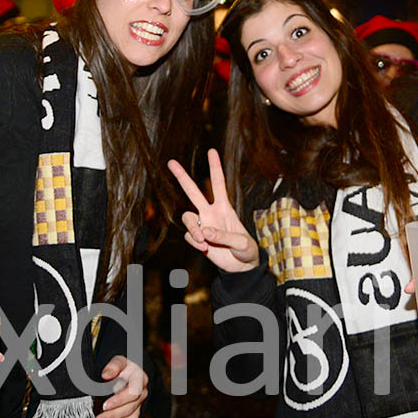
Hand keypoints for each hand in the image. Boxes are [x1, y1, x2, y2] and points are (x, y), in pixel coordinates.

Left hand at [94, 355, 147, 417]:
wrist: (131, 370)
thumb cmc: (123, 365)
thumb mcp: (119, 360)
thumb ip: (113, 366)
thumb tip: (105, 375)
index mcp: (140, 380)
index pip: (132, 393)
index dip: (119, 400)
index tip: (104, 406)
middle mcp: (143, 394)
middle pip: (130, 408)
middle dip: (114, 416)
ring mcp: (140, 405)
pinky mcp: (136, 413)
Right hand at [167, 149, 258, 272]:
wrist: (242, 267)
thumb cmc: (246, 251)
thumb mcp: (242, 243)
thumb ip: (225, 236)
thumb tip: (205, 232)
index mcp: (224, 208)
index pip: (218, 183)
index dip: (215, 167)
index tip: (211, 150)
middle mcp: (210, 213)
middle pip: (193, 192)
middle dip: (182, 177)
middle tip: (171, 162)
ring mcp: (203, 226)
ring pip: (187, 217)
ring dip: (192, 228)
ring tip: (203, 240)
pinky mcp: (198, 240)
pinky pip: (190, 237)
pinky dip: (195, 242)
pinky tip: (206, 248)